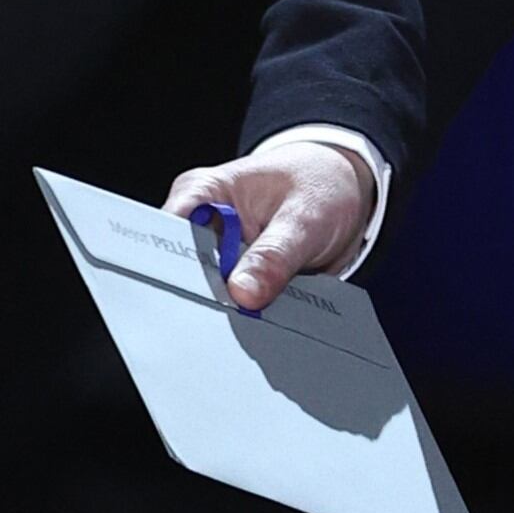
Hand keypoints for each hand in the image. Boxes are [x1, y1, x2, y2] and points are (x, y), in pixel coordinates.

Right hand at [160, 141, 375, 310]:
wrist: (347, 190)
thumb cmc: (322, 185)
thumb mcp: (307, 215)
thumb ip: (276, 254)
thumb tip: (242, 293)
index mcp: (202, 194)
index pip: (166, 236)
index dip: (172, 271)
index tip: (196, 300)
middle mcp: (200, 224)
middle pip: (182, 272)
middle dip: (203, 299)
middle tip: (231, 320)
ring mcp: (217, 254)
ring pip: (207, 293)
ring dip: (227, 312)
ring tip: (250, 325)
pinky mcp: (237, 277)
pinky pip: (234, 302)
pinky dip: (247, 315)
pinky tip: (261, 326)